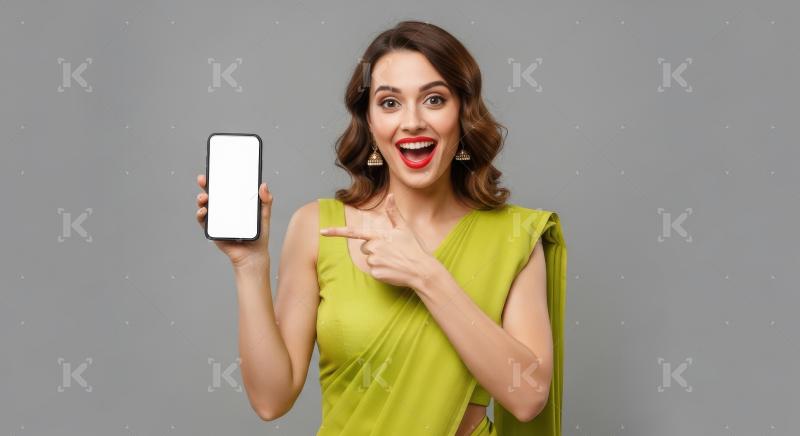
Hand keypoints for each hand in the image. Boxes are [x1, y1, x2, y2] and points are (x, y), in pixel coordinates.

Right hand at [195, 174, 272, 268]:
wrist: (253, 256)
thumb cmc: (259, 236)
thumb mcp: (263, 216)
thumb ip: (266, 201)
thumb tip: (264, 185)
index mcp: (236, 205)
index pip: (226, 189)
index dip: (219, 179)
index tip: (214, 170)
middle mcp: (224, 211)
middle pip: (212, 195)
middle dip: (205, 186)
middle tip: (203, 180)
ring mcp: (218, 220)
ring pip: (205, 206)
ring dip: (201, 200)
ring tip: (204, 198)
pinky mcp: (213, 231)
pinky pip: (204, 221)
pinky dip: (201, 215)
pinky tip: (203, 211)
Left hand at [320, 193, 434, 288]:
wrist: (421, 270)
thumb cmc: (413, 248)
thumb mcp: (404, 228)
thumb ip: (393, 213)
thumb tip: (391, 195)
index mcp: (379, 235)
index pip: (353, 232)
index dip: (336, 232)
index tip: (322, 231)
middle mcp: (374, 247)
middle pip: (364, 247)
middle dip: (374, 249)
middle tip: (391, 251)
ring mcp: (374, 261)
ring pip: (368, 259)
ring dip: (378, 260)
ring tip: (393, 260)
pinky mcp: (375, 273)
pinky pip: (372, 270)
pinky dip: (381, 271)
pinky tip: (392, 270)